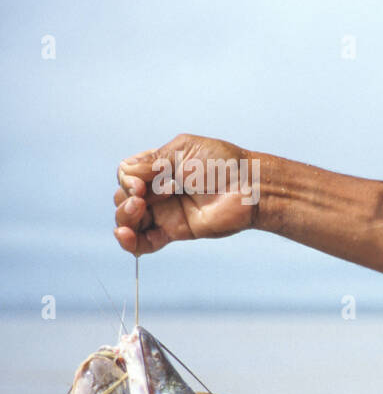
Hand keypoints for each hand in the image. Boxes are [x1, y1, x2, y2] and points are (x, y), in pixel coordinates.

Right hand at [113, 133, 259, 253]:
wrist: (249, 187)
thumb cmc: (222, 163)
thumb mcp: (183, 150)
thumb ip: (152, 161)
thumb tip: (126, 174)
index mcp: (158, 167)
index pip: (126, 174)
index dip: (127, 179)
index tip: (142, 183)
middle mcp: (158, 190)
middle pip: (123, 198)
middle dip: (126, 198)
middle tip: (143, 196)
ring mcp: (166, 212)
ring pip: (129, 221)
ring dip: (124, 218)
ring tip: (138, 209)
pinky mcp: (175, 231)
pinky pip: (146, 242)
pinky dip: (131, 242)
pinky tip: (125, 236)